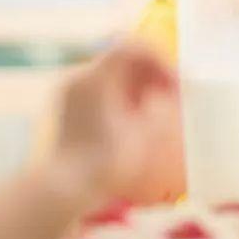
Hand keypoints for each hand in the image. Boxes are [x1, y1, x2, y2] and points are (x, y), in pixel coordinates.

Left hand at [53, 42, 183, 206]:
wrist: (61, 190)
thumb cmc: (104, 165)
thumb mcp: (141, 136)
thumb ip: (157, 108)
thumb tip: (164, 94)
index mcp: (95, 79)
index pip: (131, 48)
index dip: (160, 59)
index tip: (177, 82)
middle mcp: (79, 77)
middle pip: (122, 57)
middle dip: (152, 72)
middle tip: (173, 95)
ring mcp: (71, 90)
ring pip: (113, 72)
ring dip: (140, 83)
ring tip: (159, 107)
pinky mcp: (68, 105)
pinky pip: (102, 87)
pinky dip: (123, 94)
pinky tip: (138, 117)